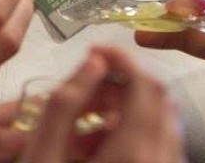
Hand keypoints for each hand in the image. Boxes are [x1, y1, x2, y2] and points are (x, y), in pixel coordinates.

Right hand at [19, 48, 182, 162]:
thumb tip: (93, 64)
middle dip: (125, 86)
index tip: (96, 52)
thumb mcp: (42, 157)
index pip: (146, 84)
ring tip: (88, 129)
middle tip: (88, 90)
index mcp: (133, 152)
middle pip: (159, 102)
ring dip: (131, 114)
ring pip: (163, 126)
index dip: (122, 59)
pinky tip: (102, 154)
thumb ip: (65, 105)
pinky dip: (137, 139)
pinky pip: (161, 150)